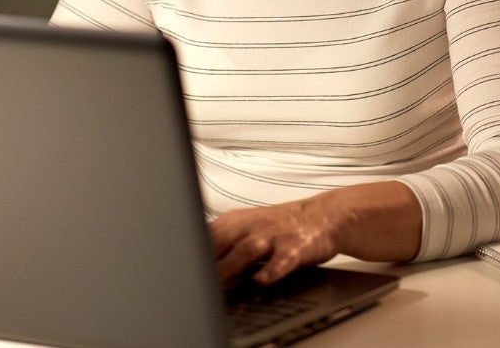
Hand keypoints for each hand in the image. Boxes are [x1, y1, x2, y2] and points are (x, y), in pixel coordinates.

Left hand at [209, 181, 422, 286]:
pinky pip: (281, 260)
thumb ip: (220, 245)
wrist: (324, 216)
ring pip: (246, 251)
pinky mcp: (295, 248)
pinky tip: (261, 281)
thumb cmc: (278, 226)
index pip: (203, 235)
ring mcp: (273, 236)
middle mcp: (251, 226)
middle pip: (219, 242)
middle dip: (204, 262)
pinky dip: (271, 271)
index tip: (176, 269)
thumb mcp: (244, 228)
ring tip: (216, 284)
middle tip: (189, 280)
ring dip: (229, 267)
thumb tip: (192, 265)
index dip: (189, 252)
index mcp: (234, 221)